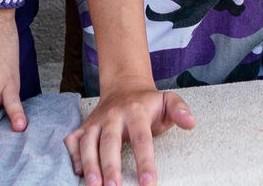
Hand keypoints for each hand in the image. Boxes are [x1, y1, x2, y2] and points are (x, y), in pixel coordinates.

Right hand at [64, 85, 195, 185]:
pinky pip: (73, 141)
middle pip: (110, 142)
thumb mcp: (168, 100)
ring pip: (88, 143)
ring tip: (94, 185)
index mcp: (136, 111)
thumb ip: (180, 110)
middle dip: (110, 166)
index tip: (149, 183)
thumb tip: (191, 123)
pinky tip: (78, 172)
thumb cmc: (148, 102)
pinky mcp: (84, 127)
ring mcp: (96, 121)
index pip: (141, 138)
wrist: (124, 86)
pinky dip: (72, 156)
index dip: (145, 162)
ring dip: (89, 164)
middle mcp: (113, 115)